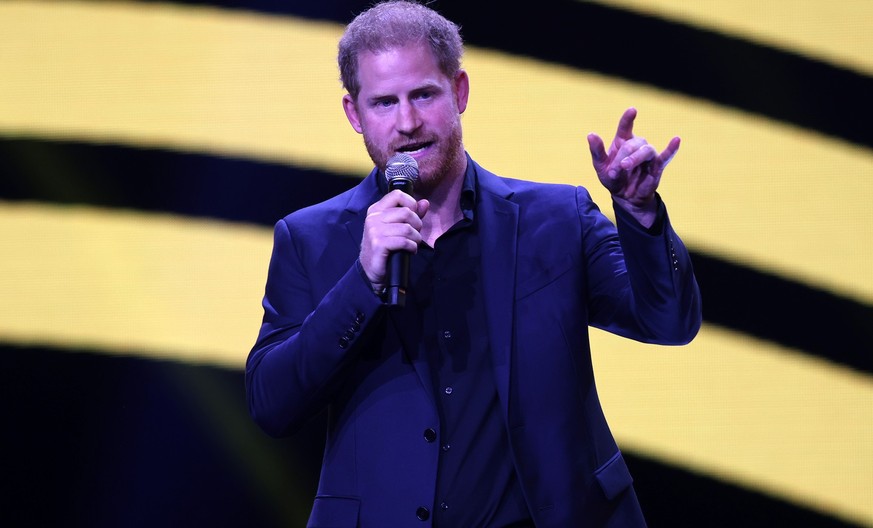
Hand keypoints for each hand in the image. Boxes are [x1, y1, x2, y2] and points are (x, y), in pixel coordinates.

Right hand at [359, 190, 428, 290]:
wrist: (370, 270)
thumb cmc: (385, 248)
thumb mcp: (396, 228)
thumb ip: (411, 214)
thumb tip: (425, 203)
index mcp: (376, 210)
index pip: (397, 195)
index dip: (411, 203)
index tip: (414, 216)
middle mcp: (373, 218)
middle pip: (406, 212)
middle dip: (417, 225)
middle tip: (414, 235)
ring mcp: (374, 231)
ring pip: (407, 228)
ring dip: (416, 238)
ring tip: (412, 244)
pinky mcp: (378, 244)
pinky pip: (404, 241)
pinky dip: (412, 247)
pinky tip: (410, 251)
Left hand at [587, 107, 679, 226]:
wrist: (625, 197)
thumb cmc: (613, 178)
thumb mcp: (600, 166)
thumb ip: (597, 150)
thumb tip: (590, 134)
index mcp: (622, 141)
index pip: (625, 127)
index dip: (628, 118)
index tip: (632, 110)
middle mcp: (636, 145)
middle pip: (632, 144)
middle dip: (622, 157)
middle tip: (613, 171)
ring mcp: (648, 155)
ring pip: (645, 150)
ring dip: (635, 158)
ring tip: (624, 166)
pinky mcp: (657, 165)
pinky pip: (666, 155)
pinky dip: (671, 149)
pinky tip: (676, 140)